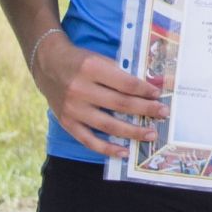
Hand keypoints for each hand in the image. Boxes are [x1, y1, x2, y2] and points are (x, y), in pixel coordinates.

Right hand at [31, 31, 168, 157]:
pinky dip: (107, 148)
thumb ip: (119, 74)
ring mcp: (73, 109)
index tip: (159, 95)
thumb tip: (147, 91)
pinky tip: (124, 152)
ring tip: (151, 134)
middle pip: (120, 104)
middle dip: (145, 110)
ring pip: (108, 125)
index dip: (144, 90)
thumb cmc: (81, 61)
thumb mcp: (99, 59)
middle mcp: (80, 89)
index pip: (125, 83)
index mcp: (91, 68)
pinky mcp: (67, 123)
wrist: (48, 64)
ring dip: (132, 132)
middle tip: (163, 114)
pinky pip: (89, 140)